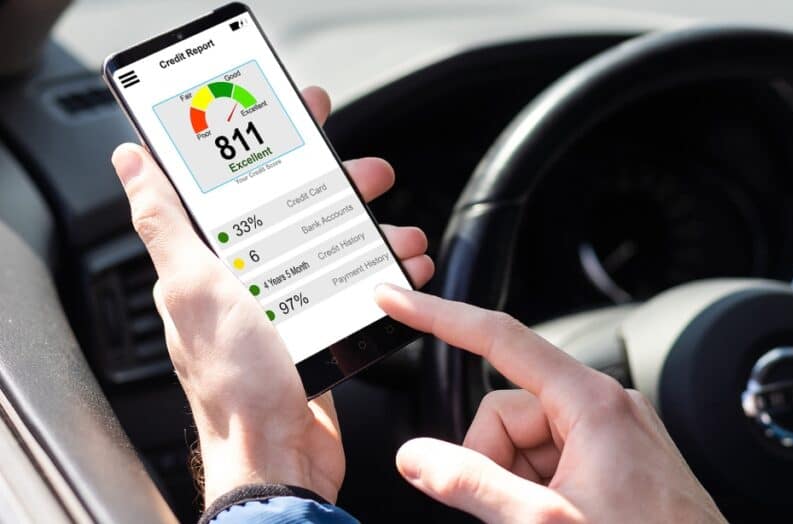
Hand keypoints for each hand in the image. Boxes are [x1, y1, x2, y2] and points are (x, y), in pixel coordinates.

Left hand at [110, 86, 433, 504]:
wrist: (279, 456)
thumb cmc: (235, 385)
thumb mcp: (195, 292)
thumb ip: (166, 226)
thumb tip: (130, 164)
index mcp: (207, 263)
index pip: (233, 184)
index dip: (266, 144)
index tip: (298, 116)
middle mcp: (243, 280)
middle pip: (293, 210)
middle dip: (336, 185)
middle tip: (369, 172)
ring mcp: (283, 306)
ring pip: (330, 247)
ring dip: (370, 232)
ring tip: (400, 232)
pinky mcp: (316, 330)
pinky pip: (351, 287)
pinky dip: (382, 275)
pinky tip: (404, 269)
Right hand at [374, 286, 725, 522]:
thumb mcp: (546, 523)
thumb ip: (472, 485)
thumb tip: (416, 458)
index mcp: (592, 402)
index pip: (500, 339)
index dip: (441, 318)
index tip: (400, 301)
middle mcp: (605, 406)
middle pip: (507, 411)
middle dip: (493, 463)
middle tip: (511, 513)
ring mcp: (612, 434)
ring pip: (526, 442)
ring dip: (517, 484)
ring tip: (545, 520)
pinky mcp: (616, 460)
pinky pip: (553, 459)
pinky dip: (538, 490)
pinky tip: (559, 518)